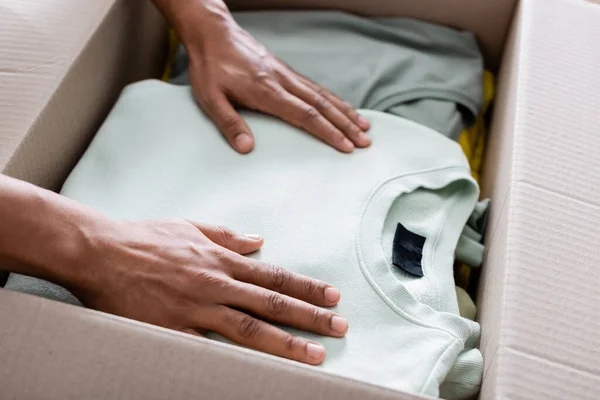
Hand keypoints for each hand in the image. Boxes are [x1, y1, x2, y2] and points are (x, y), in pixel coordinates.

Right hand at [72, 218, 347, 364]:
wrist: (101, 251)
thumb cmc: (144, 237)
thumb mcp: (190, 226)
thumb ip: (227, 235)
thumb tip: (259, 241)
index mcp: (221, 259)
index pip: (274, 276)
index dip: (306, 287)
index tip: (333, 296)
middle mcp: (216, 283)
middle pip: (272, 304)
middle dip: (310, 316)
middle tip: (340, 327)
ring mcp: (196, 308)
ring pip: (251, 328)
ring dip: (288, 342)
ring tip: (317, 354)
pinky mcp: (173, 329)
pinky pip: (210, 349)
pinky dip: (237, 360)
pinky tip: (260, 370)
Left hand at [161, 1, 370, 153]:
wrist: (213, 32)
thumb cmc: (209, 66)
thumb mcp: (210, 98)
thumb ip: (229, 123)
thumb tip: (247, 148)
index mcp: (266, 90)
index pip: (305, 115)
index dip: (327, 132)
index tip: (345, 146)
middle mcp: (282, 81)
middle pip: (322, 105)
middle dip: (346, 125)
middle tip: (365, 141)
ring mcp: (286, 73)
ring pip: (322, 94)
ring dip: (345, 111)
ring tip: (364, 126)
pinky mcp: (285, 69)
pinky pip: (315, 86)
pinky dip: (333, 98)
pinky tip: (342, 106)